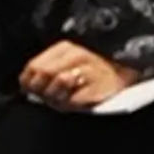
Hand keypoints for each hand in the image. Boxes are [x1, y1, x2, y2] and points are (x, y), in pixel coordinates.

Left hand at [22, 41, 136, 109]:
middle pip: (43, 74)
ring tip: (66, 99)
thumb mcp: (67, 65)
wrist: (125, 77)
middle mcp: (76, 54)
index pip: (33, 67)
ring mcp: (87, 69)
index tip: (35, 91)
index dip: (29, 83)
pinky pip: (72, 100)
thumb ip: (47, 71)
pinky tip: (79, 102)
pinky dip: (71, 105)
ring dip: (57, 98)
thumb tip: (27, 88)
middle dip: (42, 91)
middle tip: (52, 97)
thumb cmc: (94, 74)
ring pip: (57, 84)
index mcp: (64, 48)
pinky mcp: (96, 86)